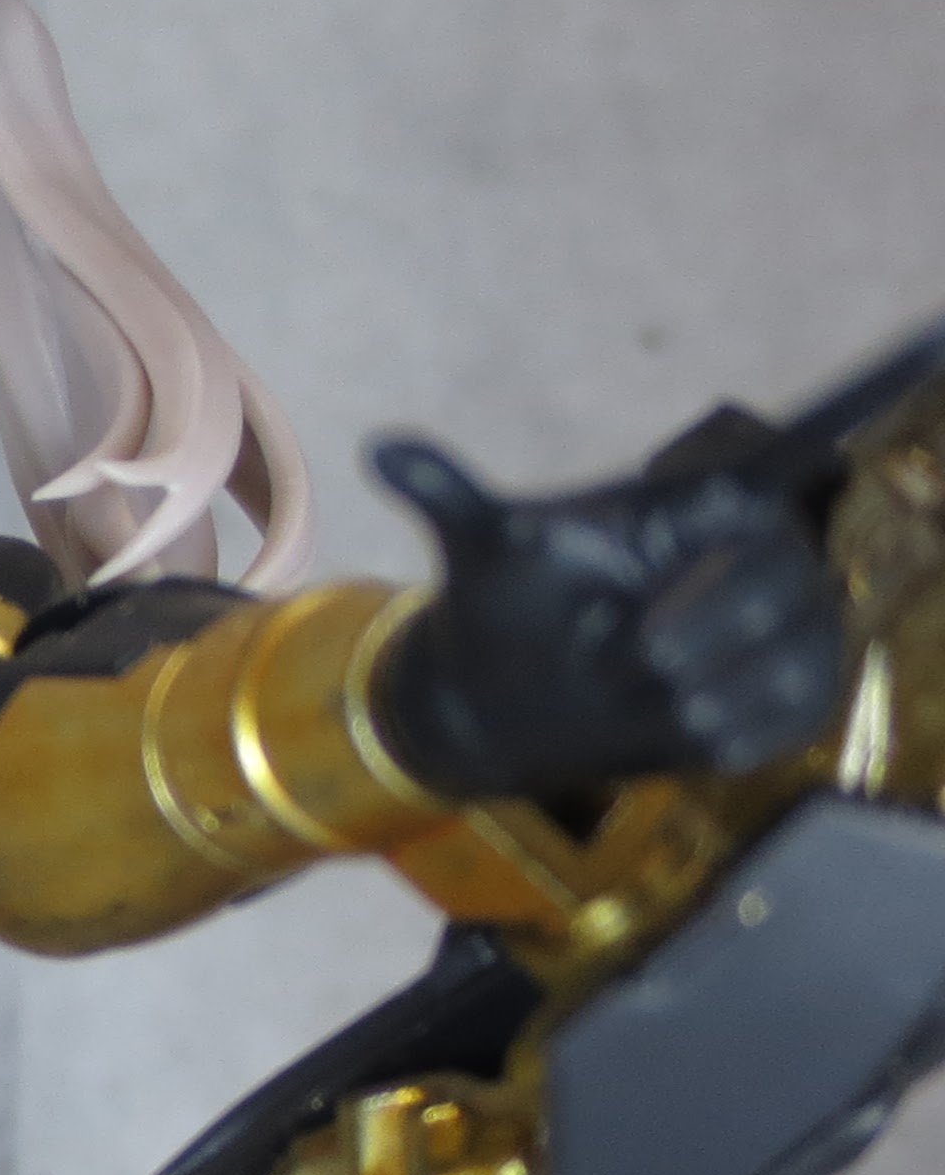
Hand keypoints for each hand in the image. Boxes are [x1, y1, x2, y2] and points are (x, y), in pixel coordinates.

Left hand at [370, 430, 843, 799]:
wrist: (516, 699)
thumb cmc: (510, 608)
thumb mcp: (478, 550)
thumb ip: (449, 494)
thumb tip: (379, 448)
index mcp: (695, 508)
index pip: (751, 498)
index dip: (724, 535)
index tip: (688, 566)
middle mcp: (757, 557)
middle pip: (782, 580)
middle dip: (702, 626)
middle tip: (635, 648)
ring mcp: (786, 625)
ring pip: (794, 653)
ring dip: (709, 685)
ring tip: (638, 688)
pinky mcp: (794, 692)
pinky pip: (795, 712)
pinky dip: (739, 727)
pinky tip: (681, 726)